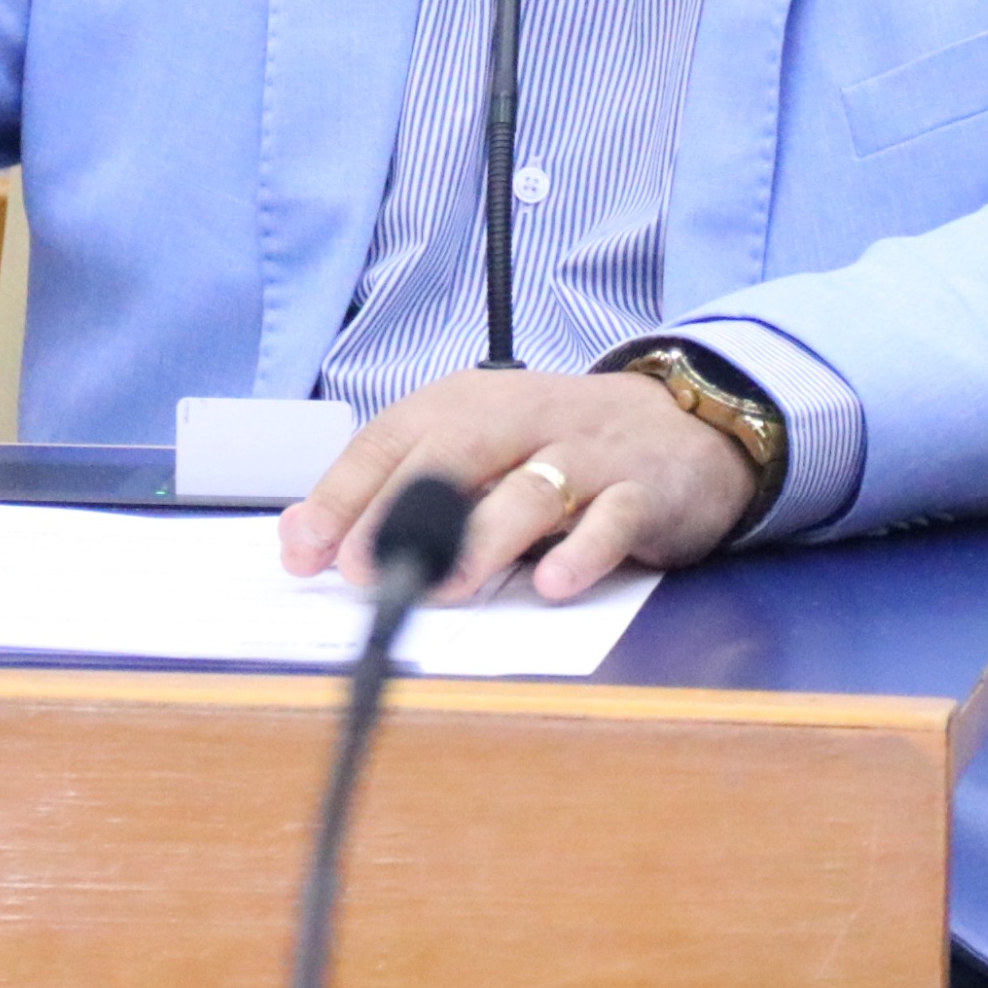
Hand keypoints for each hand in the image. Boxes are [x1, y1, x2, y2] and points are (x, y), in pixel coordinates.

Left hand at [277, 367, 758, 604]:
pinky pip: (611, 520)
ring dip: (485, 538)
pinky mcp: (643, 490)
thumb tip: (302, 538)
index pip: (393, 439)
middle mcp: (522, 417)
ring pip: (530, 489)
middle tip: (366, 569)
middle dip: (401, 511)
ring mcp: (586, 452)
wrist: (685, 423)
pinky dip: (581, 551)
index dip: (344, 493)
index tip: (306, 551)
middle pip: (452, 453)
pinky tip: (552, 583)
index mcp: (468, 403)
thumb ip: (394, 491)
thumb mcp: (476, 453)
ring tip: (451, 585)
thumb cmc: (557, 446)